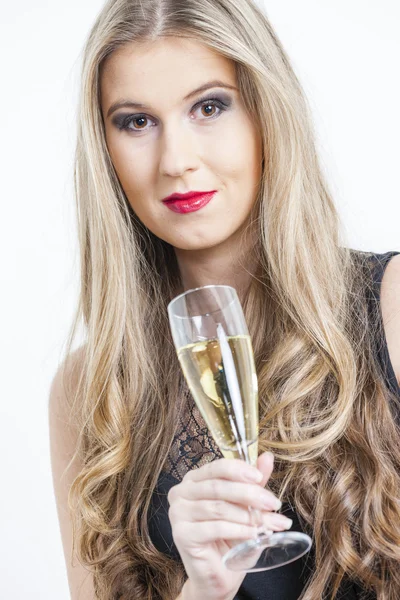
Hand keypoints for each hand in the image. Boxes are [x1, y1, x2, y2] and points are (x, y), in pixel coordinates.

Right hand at [167, 452, 291, 599]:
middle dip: (250, 494)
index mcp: (195, 479)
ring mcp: (178, 513)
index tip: (261, 478)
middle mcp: (182, 492)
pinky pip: (214, 527)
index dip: (240, 470)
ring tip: (268, 523)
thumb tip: (267, 457)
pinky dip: (238, 530)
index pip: (217, 467)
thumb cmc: (231, 537)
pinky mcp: (181, 534)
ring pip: (218, 507)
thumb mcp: (246, 507)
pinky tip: (253, 534)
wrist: (221, 574)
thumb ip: (254, 482)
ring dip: (248, 515)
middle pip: (218, 486)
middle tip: (273, 504)